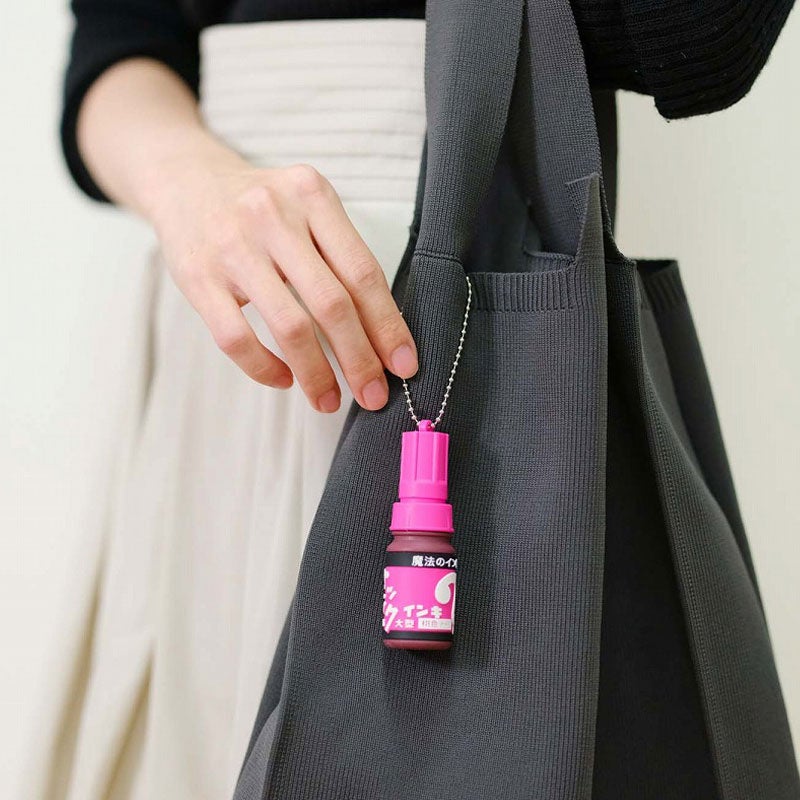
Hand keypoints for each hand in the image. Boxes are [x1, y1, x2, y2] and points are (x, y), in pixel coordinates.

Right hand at [147, 140, 417, 413]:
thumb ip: (340, 256)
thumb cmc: (262, 207)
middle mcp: (274, 216)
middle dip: (360, 359)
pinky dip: (265, 368)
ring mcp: (233, 247)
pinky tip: (284, 380)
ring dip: (316, 374)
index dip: (388, 326)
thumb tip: (381, 336)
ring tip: (330, 400)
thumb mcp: (307, 207)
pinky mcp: (197, 277)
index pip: (363, 272)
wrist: (185, 180)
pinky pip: (237, 339)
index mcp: (313, 195)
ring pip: (289, 326)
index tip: (404, 365)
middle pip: (332, 304)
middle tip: (374, 395)